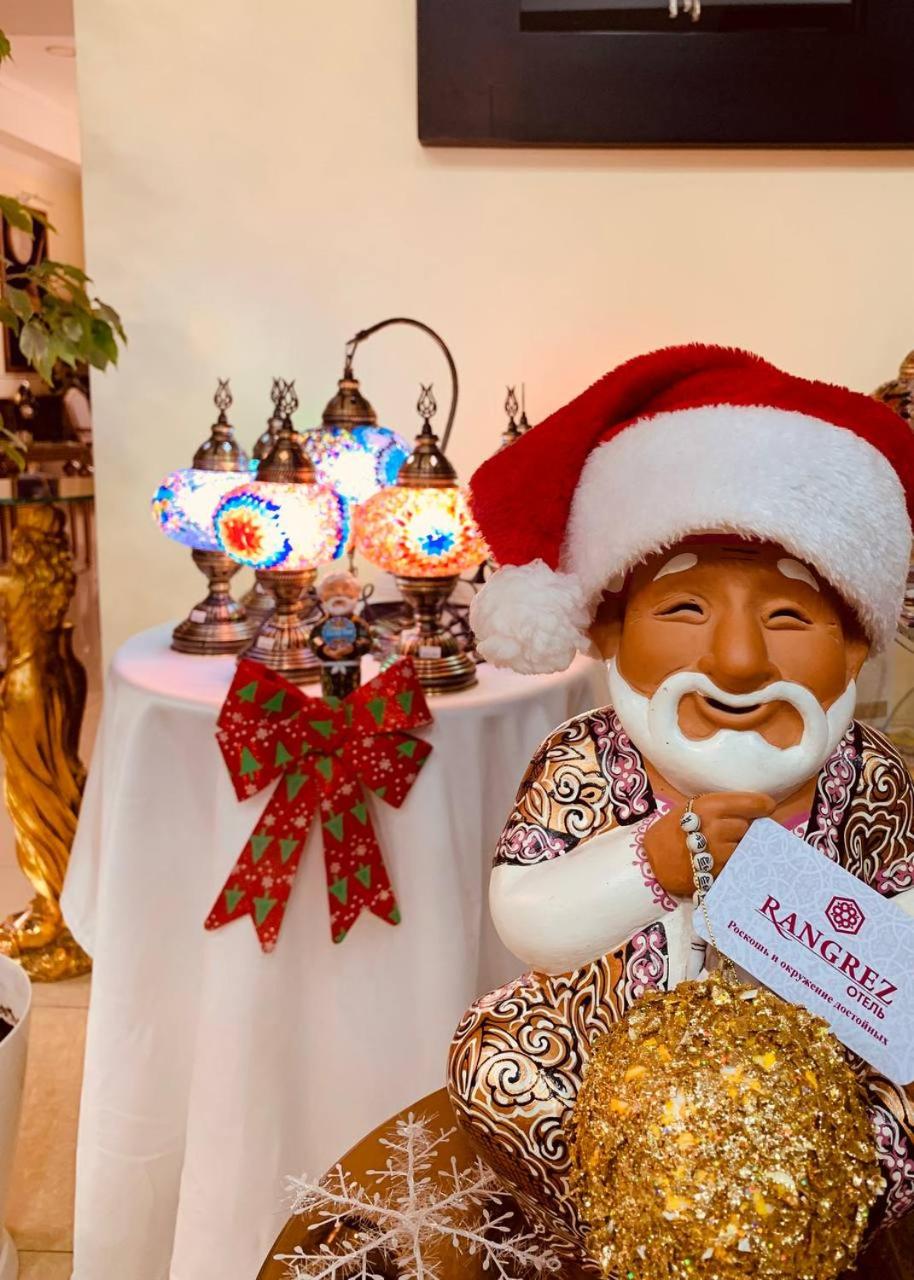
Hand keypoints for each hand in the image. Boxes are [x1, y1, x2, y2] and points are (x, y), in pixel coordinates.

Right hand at [643, 793, 775, 897]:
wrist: (652, 861)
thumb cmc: (672, 830)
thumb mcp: (690, 808)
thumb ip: (719, 808)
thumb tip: (753, 811)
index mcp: (708, 807)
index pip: (752, 803)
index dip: (763, 805)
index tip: (767, 808)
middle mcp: (715, 828)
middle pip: (749, 826)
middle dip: (745, 829)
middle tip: (734, 831)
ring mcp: (717, 853)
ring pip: (746, 847)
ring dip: (741, 847)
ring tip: (725, 847)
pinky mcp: (718, 874)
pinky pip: (738, 865)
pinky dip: (735, 863)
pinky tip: (722, 861)